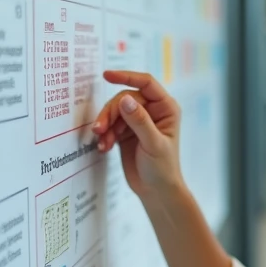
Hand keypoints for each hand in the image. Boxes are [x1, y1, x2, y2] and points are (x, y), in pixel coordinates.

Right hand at [92, 70, 183, 200]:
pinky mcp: (126, 132)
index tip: (106, 75)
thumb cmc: (163, 168)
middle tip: (99, 130)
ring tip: (102, 143)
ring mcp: (138, 121)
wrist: (156, 191)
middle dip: (110, 113)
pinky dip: (105, 135)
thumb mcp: (153, 144)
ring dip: (106, 126)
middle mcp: (153, 111)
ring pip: (115, 112)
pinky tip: (104, 148)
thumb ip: (139, 121)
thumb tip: (125, 99)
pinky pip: (110, 125)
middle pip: (125, 99)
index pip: (146, 84)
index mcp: (166, 108)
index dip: (127, 77)